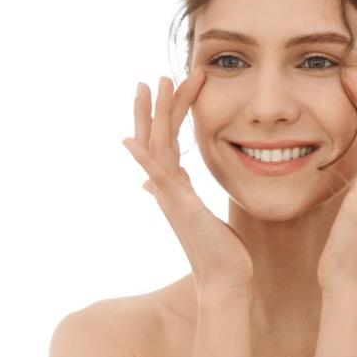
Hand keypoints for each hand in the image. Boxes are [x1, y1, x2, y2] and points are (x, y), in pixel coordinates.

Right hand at [122, 73, 252, 294]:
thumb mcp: (201, 215)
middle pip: (156, 138)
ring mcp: (170, 197)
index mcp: (176, 187)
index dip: (168, 114)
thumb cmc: (222, 251)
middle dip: (155, 107)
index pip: (168, 142)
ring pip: (156, 147)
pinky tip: (131, 140)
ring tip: (156, 84)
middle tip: (155, 77)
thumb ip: (181, 195)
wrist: (226, 279)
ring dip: (154, 115)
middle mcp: (168, 189)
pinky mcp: (178, 206)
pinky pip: (157, 177)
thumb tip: (153, 186)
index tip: (173, 87)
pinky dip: (143, 158)